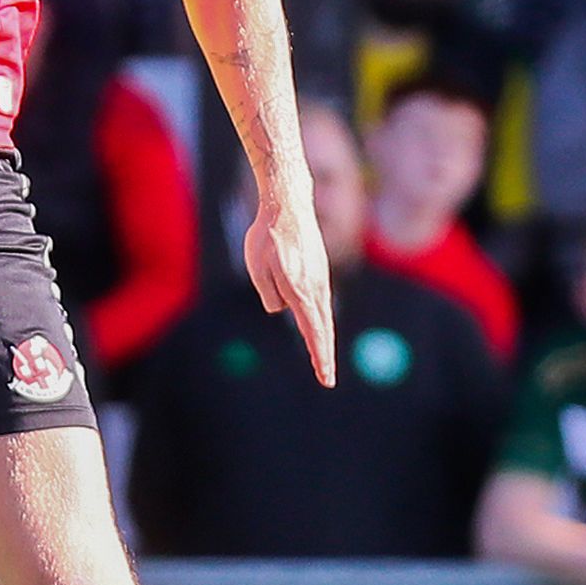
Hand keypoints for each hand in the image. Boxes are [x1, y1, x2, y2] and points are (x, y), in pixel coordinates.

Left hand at [245, 188, 335, 385]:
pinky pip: (319, 300)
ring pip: (323, 315)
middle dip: (324, 356)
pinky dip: (320, 319)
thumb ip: (271, 296)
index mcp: (301, 290)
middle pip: (323, 329)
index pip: (313, 332)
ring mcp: (320, 278)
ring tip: (322, 362)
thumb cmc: (267, 235)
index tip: (325, 377)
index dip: (319, 356)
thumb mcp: (258, 269)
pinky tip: (318, 326)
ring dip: (322, 339)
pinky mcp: (319, 269)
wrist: (288, 204)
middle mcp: (316, 287)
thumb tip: (284, 308)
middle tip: (327, 380)